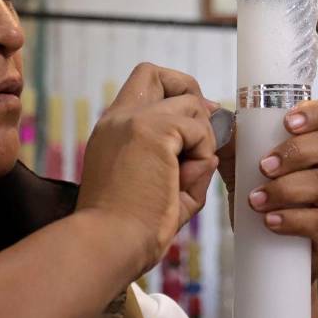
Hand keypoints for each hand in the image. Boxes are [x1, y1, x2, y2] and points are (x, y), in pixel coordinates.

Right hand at [75, 63, 217, 275]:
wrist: (108, 244)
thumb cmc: (127, 230)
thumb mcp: (156, 188)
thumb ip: (183, 165)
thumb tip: (210, 153)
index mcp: (112, 131)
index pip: (142, 86)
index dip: (173, 96)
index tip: (191, 127)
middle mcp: (118, 118)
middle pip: (159, 73)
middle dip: (189, 94)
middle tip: (200, 137)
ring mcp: (134, 120)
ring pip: (190, 103)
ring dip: (201, 138)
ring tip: (187, 176)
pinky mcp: (153, 131)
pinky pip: (199, 130)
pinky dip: (202, 153)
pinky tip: (184, 181)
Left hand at [222, 99, 317, 280]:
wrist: (268, 252)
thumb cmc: (259, 195)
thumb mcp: (240, 163)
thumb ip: (229, 139)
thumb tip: (211, 110)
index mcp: (317, 142)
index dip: (316, 112)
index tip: (288, 121)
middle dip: (294, 153)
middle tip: (263, 166)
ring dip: (286, 190)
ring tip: (255, 200)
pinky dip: (294, 221)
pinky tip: (271, 221)